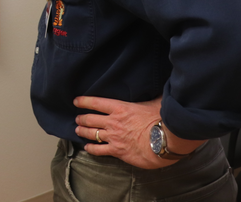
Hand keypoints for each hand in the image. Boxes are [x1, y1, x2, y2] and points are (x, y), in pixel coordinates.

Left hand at [74, 96, 199, 168]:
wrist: (164, 141)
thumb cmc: (161, 121)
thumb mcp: (156, 102)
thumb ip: (151, 95)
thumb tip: (157, 89)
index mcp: (120, 108)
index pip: (96, 102)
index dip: (84, 101)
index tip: (76, 101)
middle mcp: (113, 122)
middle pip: (90, 119)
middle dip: (81, 118)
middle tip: (77, 118)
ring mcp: (114, 137)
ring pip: (92, 134)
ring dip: (83, 131)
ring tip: (78, 130)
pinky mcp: (117, 151)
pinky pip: (99, 150)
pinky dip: (91, 149)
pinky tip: (87, 148)